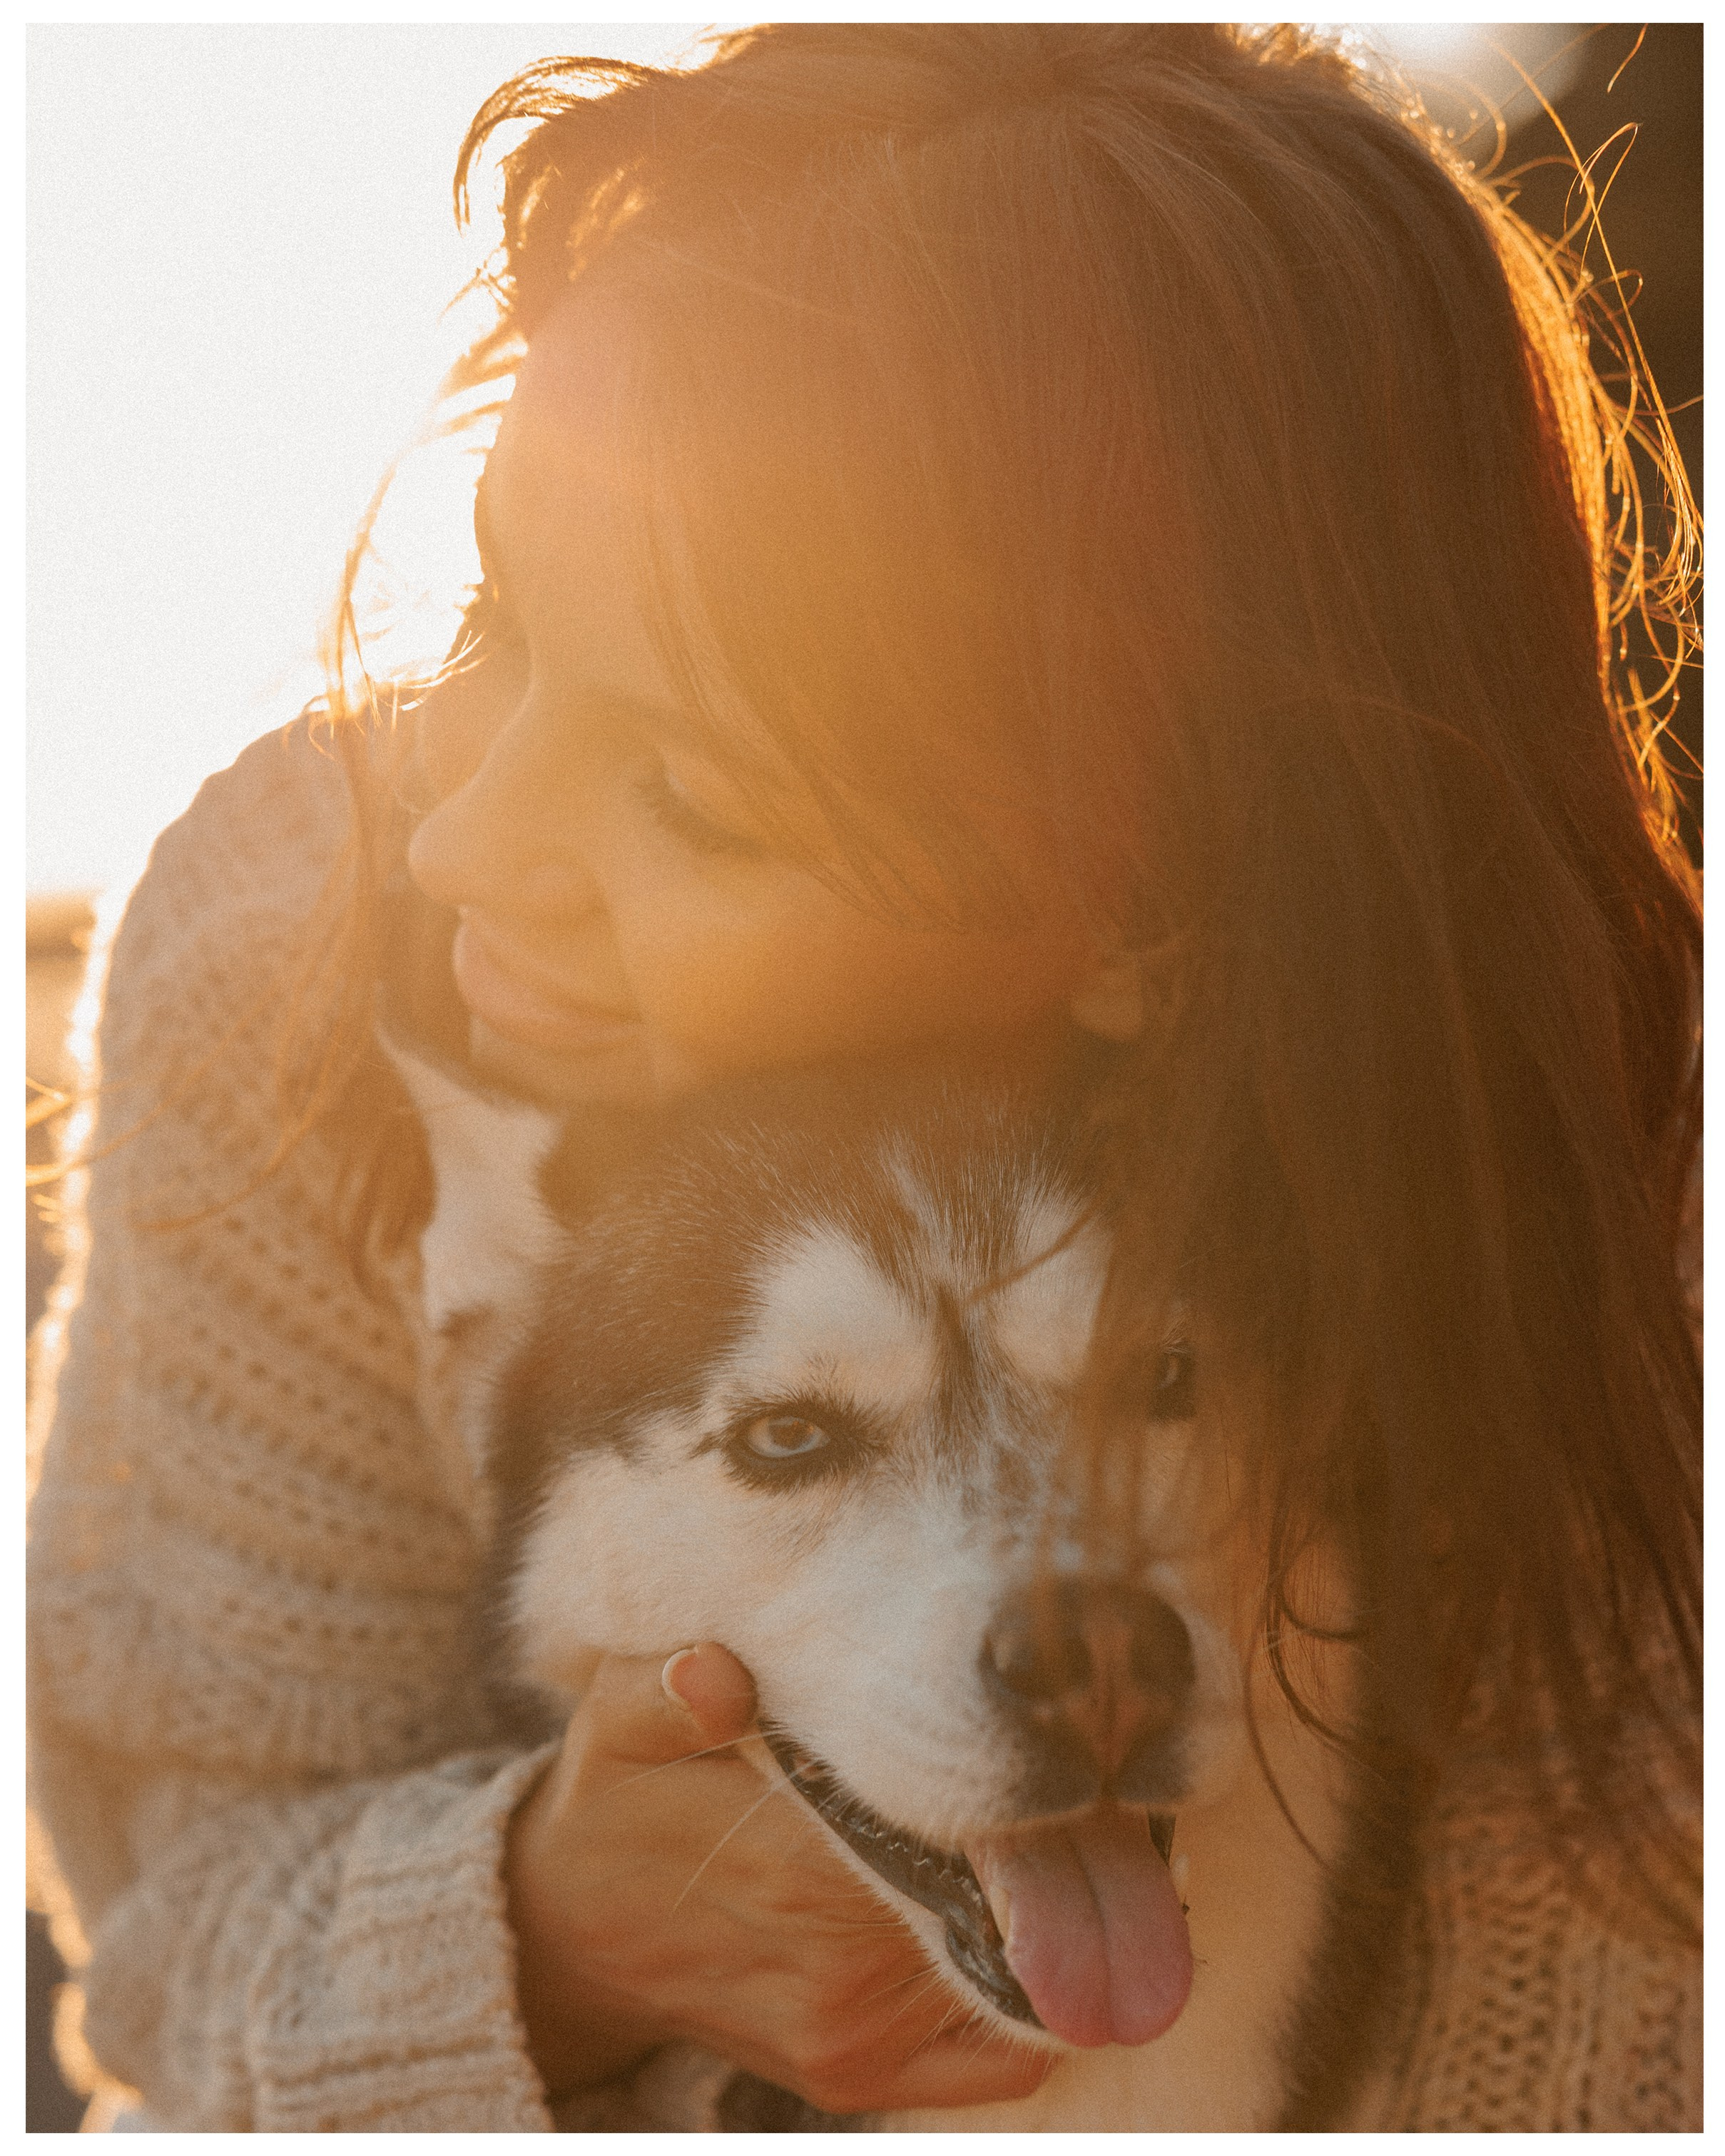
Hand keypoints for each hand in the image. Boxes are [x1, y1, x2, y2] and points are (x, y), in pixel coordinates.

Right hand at [504, 1643, 1052, 2114]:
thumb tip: (716, 1675)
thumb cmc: (613, 1804)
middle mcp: (832, 1968)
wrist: (569, 1938)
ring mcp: (853, 2037)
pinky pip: (1000, 2055)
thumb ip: (662, 1693)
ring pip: (1006, 1968)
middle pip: (992, 1893)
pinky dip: (1029, 1993)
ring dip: (1040, 1905)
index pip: (947, 1822)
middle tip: (1064, 1772)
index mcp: (784, 1864)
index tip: (1039, 1737)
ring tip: (1054, 1831)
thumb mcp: (615, 1723)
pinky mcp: (861, 2080)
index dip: (1004, 1780)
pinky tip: (1022, 1922)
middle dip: (1038, 1836)